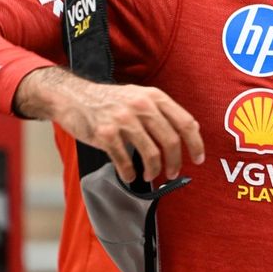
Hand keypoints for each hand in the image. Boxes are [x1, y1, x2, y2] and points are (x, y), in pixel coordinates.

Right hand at [15, 67, 203, 182]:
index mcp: (154, 96)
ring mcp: (123, 120)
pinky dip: (130, 173)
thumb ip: (162, 111)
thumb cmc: (110, 101)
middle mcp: (141, 106)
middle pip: (171, 141)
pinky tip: (130, 175)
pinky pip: (126, 161)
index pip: (185, 122)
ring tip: (150, 175)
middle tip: (173, 173)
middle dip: (176, 162)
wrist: (73, 97)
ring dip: (154, 170)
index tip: (198, 159)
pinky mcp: (106, 134)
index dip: (196, 144)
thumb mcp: (139, 96)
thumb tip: (189, 132)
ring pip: (151, 154)